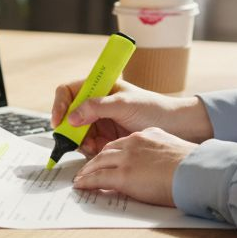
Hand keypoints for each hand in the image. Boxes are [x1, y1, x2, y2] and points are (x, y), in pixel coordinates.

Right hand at [50, 78, 212, 155]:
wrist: (176, 127)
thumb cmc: (154, 109)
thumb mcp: (124, 104)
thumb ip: (97, 107)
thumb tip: (72, 116)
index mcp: (100, 87)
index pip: (69, 91)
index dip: (60, 104)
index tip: (60, 120)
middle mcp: (97, 104)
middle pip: (69, 115)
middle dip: (69, 128)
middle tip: (74, 139)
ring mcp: (100, 122)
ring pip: (76, 133)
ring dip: (79, 141)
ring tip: (93, 145)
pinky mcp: (106, 139)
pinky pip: (87, 146)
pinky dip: (88, 149)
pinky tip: (98, 150)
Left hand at [71, 127, 196, 206]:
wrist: (195, 172)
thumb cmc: (192, 166)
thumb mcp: (174, 150)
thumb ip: (160, 153)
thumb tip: (159, 165)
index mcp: (148, 135)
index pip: (123, 142)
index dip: (113, 151)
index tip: (109, 158)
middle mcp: (134, 142)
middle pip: (107, 150)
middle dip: (96, 159)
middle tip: (88, 168)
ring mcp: (126, 158)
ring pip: (98, 162)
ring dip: (88, 170)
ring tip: (81, 177)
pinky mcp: (122, 175)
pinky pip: (97, 178)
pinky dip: (87, 182)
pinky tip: (81, 185)